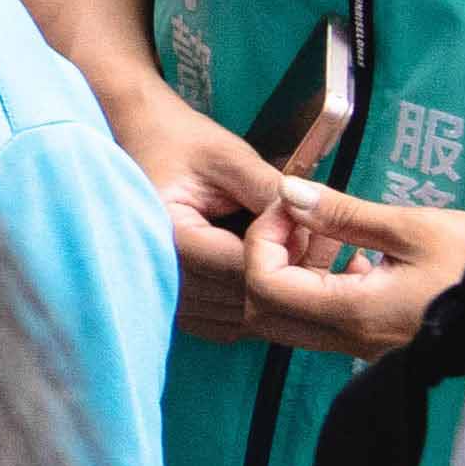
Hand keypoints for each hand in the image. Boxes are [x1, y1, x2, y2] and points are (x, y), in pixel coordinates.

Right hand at [94, 87, 294, 347]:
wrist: (141, 140)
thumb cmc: (181, 142)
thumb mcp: (229, 157)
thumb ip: (269, 192)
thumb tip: (317, 226)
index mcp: (171, 236)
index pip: (244, 267)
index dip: (290, 253)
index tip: (317, 229)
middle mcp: (162, 275)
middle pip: (244, 298)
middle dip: (289, 274)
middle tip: (323, 245)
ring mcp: (166, 295)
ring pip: (240, 317)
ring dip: (276, 295)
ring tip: (300, 257)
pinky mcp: (175, 303)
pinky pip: (225, 325)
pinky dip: (254, 308)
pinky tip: (272, 279)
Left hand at [235, 181, 464, 362]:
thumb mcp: (414, 228)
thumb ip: (344, 214)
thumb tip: (289, 192)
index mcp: (354, 313)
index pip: (264, 286)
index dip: (262, 239)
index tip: (290, 205)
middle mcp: (350, 339)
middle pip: (264, 310)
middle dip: (265, 258)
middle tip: (298, 218)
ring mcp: (363, 346)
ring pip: (289, 319)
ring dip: (290, 272)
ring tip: (325, 231)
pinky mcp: (377, 341)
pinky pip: (322, 321)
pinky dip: (317, 285)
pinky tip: (353, 253)